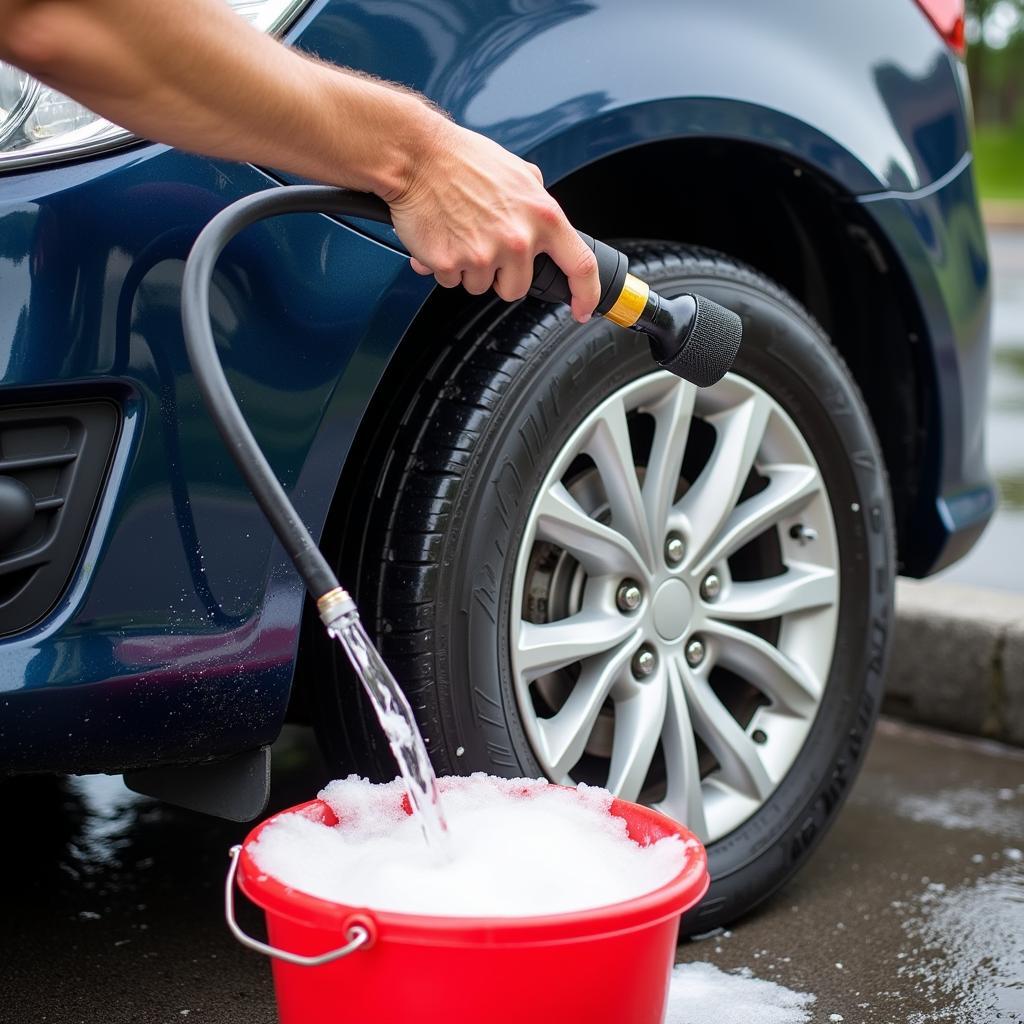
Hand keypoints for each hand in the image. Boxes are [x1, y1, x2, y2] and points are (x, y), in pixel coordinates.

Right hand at [386, 119, 599, 322]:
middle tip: (484, 244)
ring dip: (469, 269)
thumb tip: (544, 225)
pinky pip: (451, 281)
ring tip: (459, 233)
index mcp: (542, 215)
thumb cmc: (462, 160)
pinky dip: (444, 266)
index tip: (582, 309)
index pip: (580, 265)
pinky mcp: (451, 263)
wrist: (417, 156)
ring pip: (480, 287)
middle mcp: (518, 239)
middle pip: (516, 288)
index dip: (585, 295)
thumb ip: (537, 202)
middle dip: (500, 275)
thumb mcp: (517, 172)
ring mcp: (484, 254)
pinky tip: (442, 237)